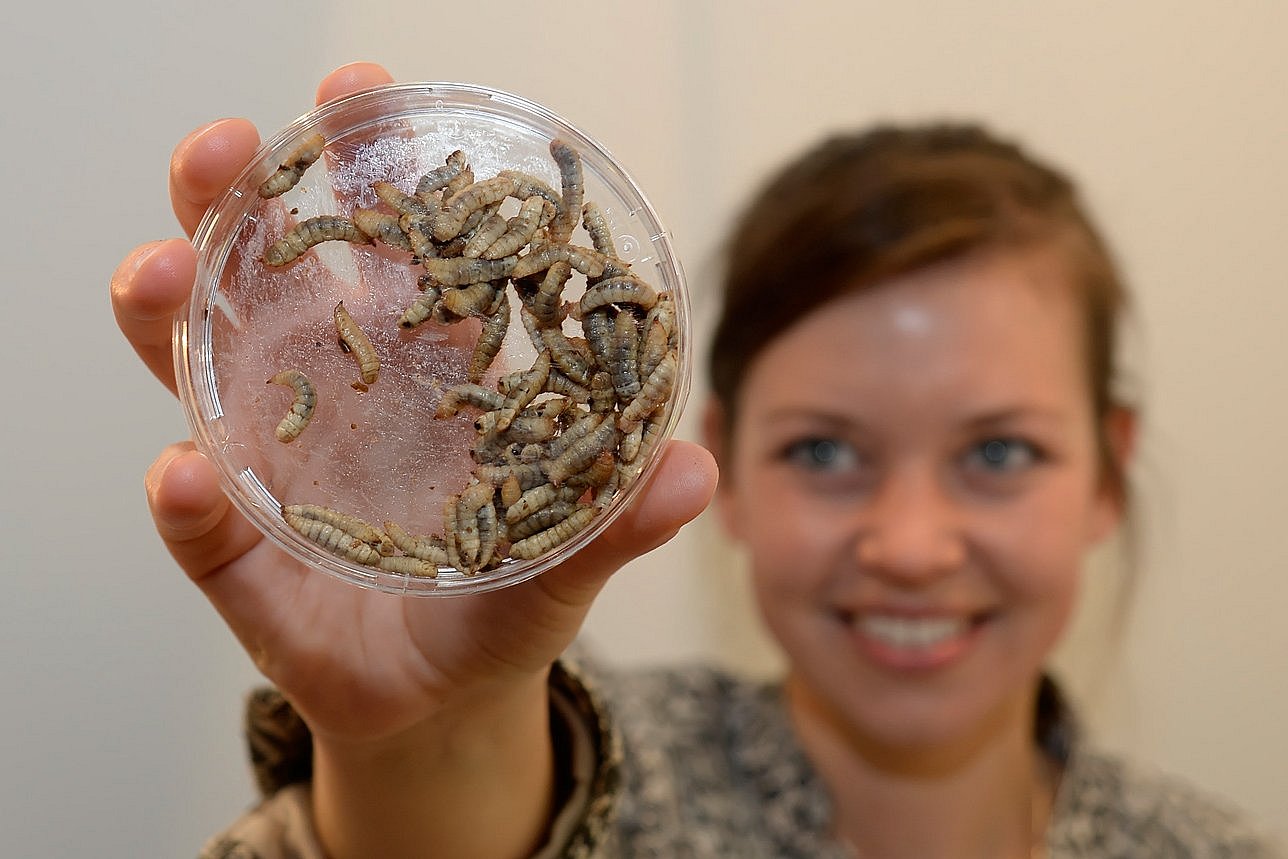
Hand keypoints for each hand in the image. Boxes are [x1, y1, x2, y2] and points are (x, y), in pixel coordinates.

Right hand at [110, 61, 716, 745]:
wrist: (440, 697)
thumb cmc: (504, 605)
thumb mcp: (565, 559)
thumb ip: (619, 519)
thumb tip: (695, 468)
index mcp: (408, 367)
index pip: (375, 247)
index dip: (363, 165)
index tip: (360, 91)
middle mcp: (321, 394)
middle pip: (257, 274)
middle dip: (235, 197)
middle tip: (233, 144)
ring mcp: (263, 464)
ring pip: (191, 364)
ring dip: (167, 308)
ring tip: (163, 273)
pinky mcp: (230, 553)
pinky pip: (194, 517)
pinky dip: (184, 494)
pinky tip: (186, 476)